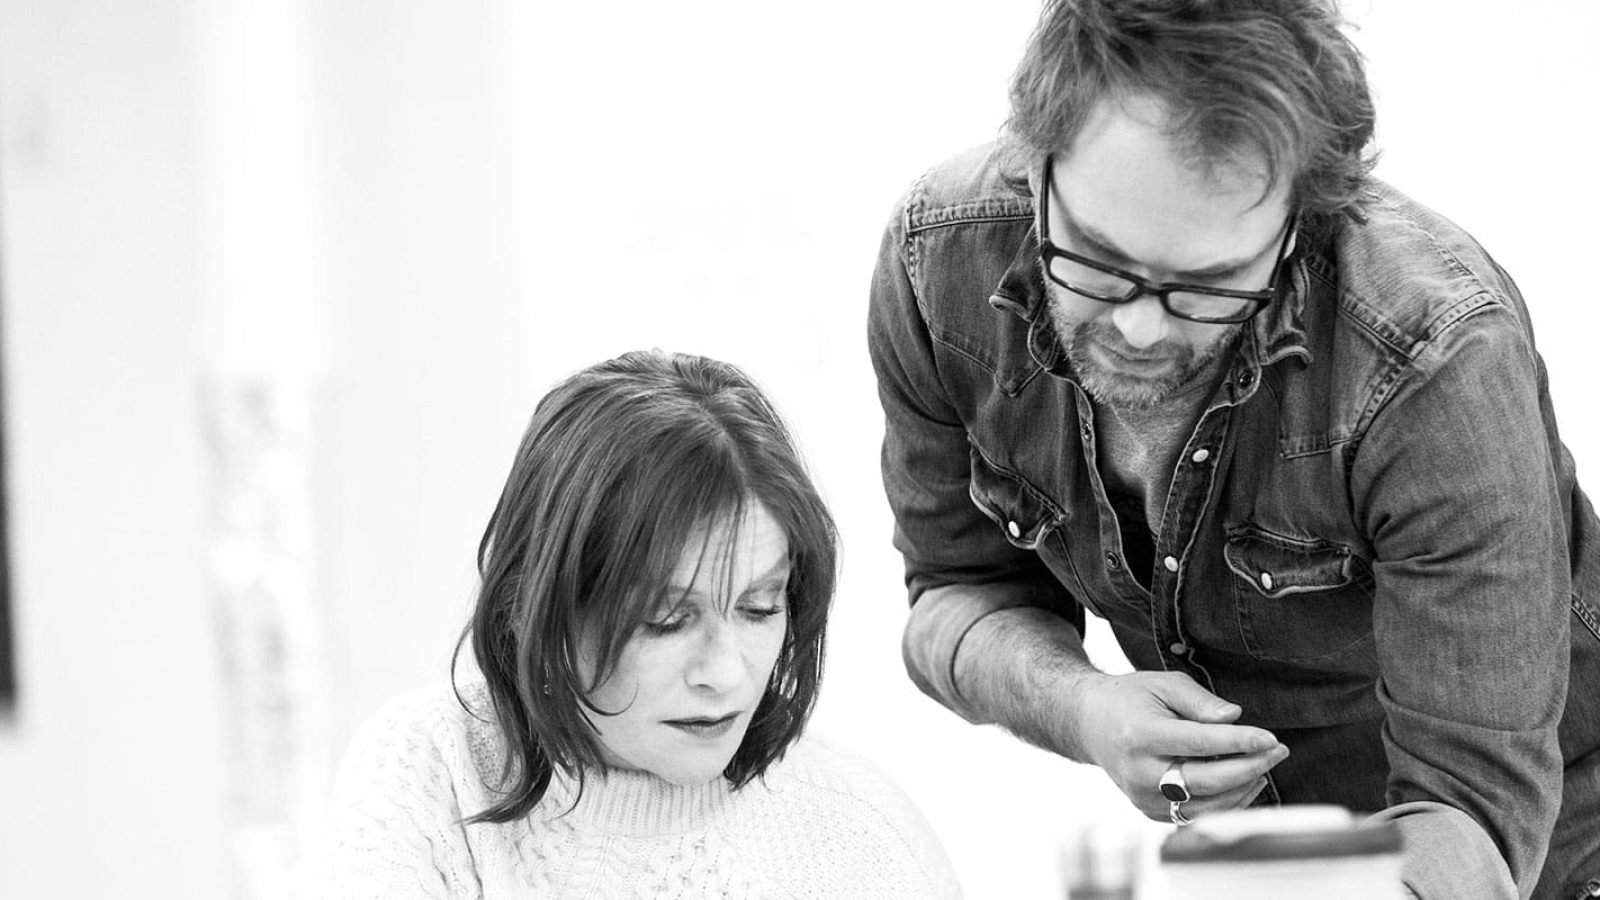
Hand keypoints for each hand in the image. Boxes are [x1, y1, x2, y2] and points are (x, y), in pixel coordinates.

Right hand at [1072, 670, 1288, 820]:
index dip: (1239, 742)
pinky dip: (1226, 803)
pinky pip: (1196, 816)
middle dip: (1249, 767)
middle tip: (1278, 751)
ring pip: (1205, 805)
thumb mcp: (1163, 684)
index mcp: (1140, 735)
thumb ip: (1200, 701)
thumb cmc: (1131, 699)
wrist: (1089, 724)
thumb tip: (1234, 718)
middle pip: (1206, 780)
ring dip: (1243, 789)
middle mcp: (1138, 771)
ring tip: (1262, 765)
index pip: (1198, 743)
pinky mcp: (1149, 811)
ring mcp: (1142, 796)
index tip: (1270, 738)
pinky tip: (1243, 782)